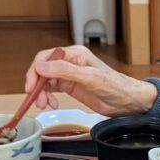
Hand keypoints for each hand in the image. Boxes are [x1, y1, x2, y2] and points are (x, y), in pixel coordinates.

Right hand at [23, 45, 157, 114]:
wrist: (128, 102)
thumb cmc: (115, 87)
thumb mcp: (89, 78)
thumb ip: (64, 71)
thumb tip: (41, 66)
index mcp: (74, 54)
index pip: (46, 57)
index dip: (35, 71)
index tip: (31, 87)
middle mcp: (70, 62)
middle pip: (43, 70)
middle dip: (37, 85)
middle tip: (37, 100)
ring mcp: (70, 75)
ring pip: (46, 81)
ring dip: (42, 93)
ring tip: (46, 105)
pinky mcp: (71, 87)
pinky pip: (52, 90)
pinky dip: (49, 97)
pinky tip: (53, 104)